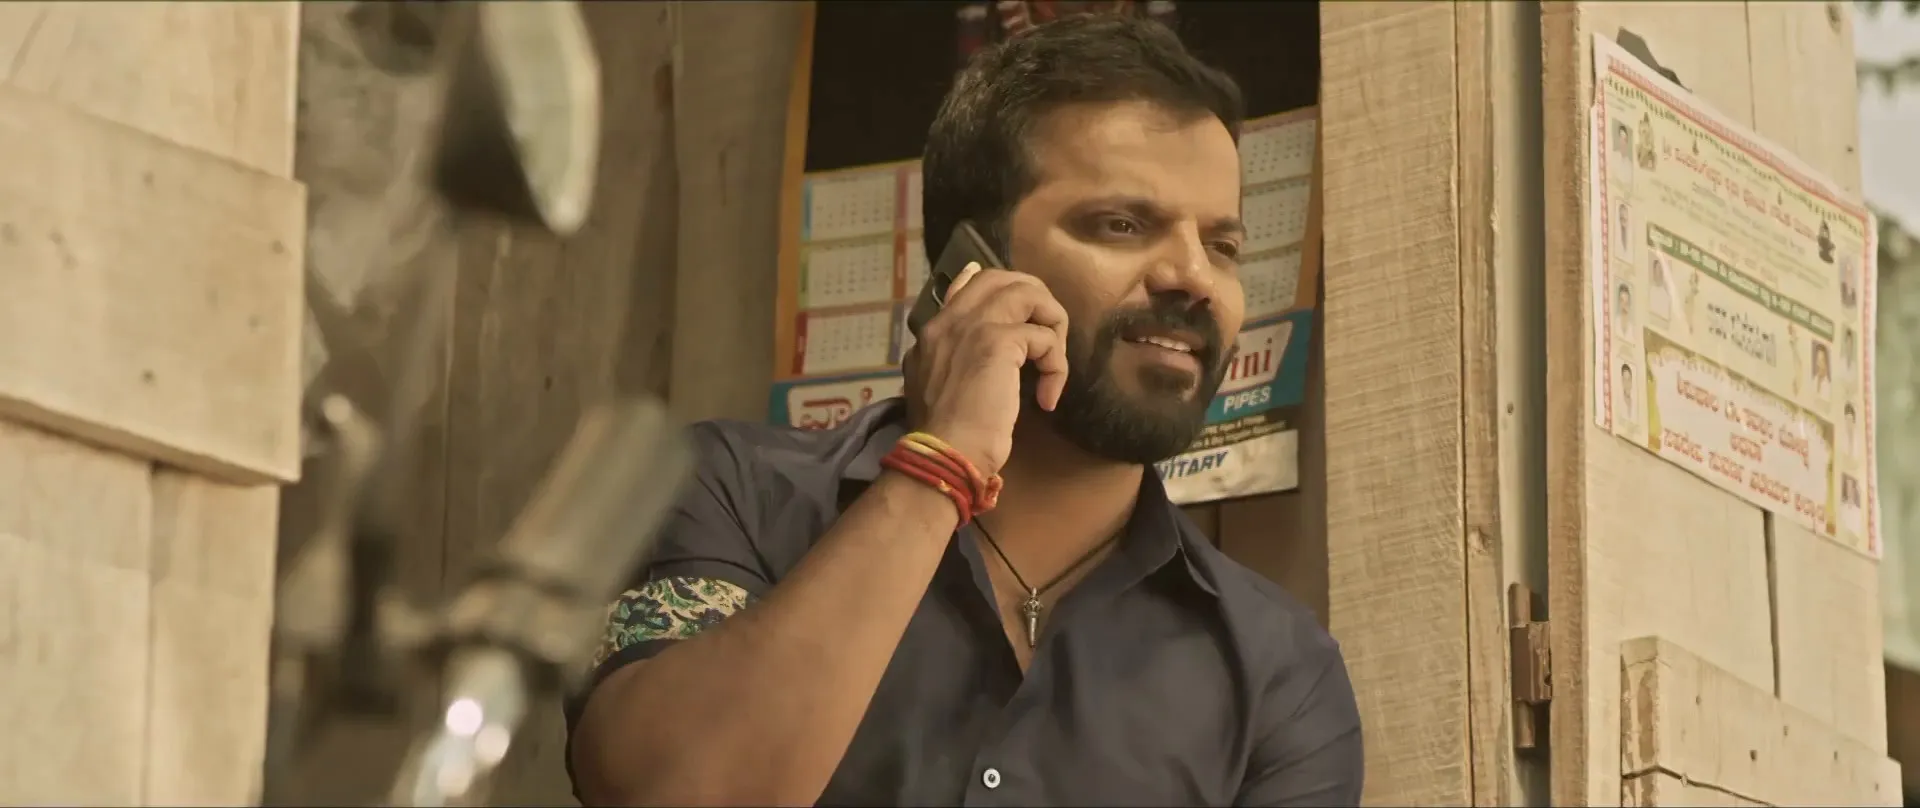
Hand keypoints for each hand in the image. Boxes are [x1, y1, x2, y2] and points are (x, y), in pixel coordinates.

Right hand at [904, 263, 1069, 476]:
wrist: (944, 453)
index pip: (966, 285)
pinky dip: (1056, 366)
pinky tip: (1048, 397)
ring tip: (1053, 361)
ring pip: (1027, 293)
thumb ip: (951, 362)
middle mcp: (950, 320)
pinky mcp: (998, 342)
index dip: (998, 287)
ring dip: (1052, 323)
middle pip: (1001, 278)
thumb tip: (974, 353)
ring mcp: (973, 327)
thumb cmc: (944, 435)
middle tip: (1048, 332)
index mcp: (933, 333)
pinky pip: (1044, 337)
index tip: (1019, 300)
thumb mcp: (935, 390)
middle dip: (1034, 298)